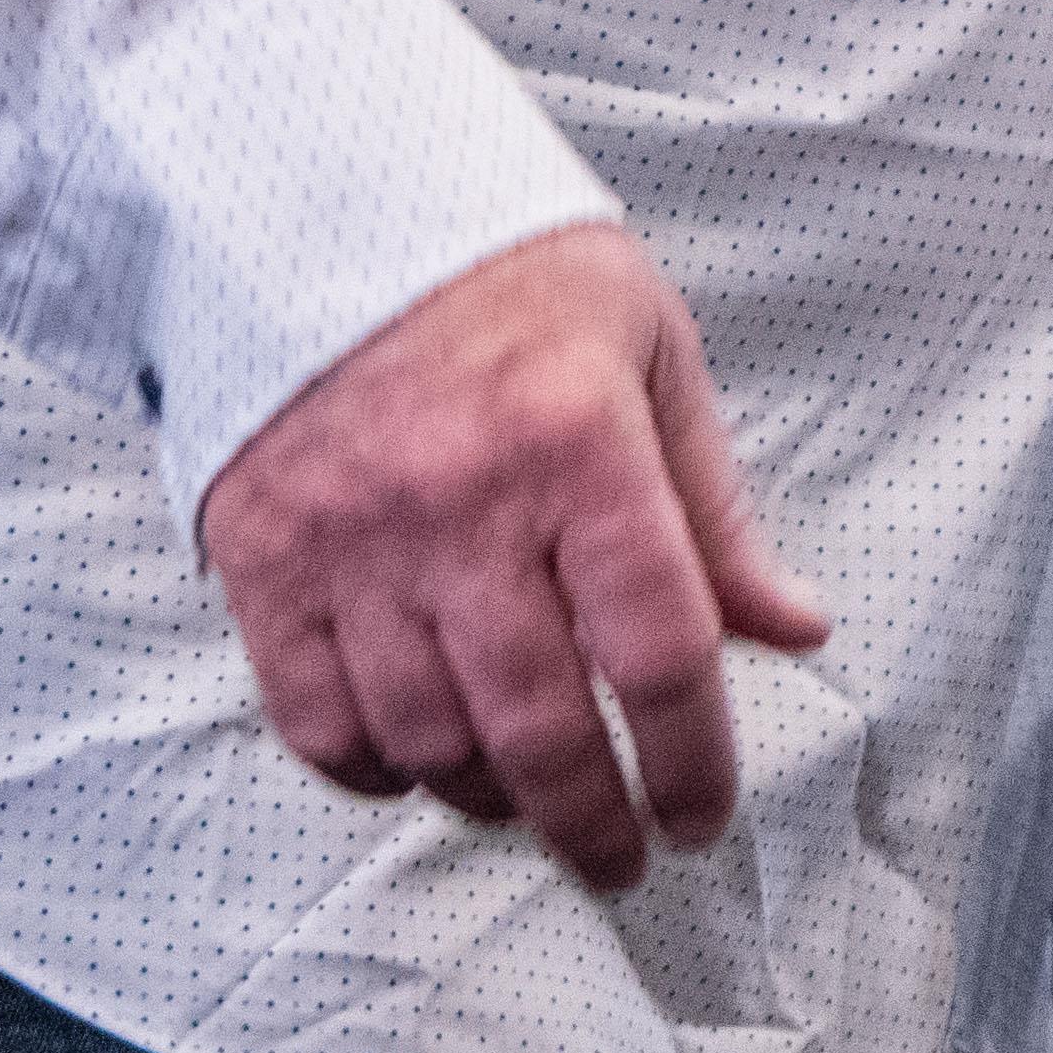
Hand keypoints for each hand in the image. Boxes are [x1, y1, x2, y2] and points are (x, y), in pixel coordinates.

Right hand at [191, 220, 831, 892]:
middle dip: (595, 821)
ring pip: (426, 740)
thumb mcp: (651, 353)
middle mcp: (459, 502)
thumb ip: (714, 510)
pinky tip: (420, 763)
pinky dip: (373, 770)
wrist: (320, 195)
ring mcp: (350, 539)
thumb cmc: (502, 267)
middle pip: (539, 725)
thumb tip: (792, 627)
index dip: (694, 758)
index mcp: (578, 443)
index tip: (703, 812)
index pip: (660, 647)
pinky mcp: (260, 559)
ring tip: (533, 801)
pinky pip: (315, 718)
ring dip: (491, 800)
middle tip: (624, 856)